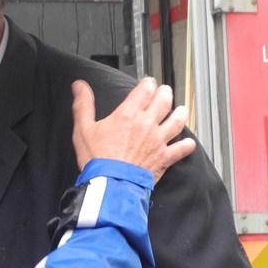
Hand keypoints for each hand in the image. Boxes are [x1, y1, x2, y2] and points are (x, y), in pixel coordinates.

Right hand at [71, 78, 195, 182]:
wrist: (111, 184)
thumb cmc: (97, 159)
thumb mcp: (84, 129)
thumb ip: (83, 105)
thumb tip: (79, 86)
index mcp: (128, 114)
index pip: (144, 90)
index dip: (148, 83)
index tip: (148, 82)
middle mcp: (146, 124)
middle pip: (164, 101)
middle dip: (165, 93)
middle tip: (164, 91)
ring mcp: (158, 141)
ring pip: (177, 121)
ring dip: (180, 113)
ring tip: (181, 109)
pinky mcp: (164, 158)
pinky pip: (182, 149)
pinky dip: (187, 145)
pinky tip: (188, 143)